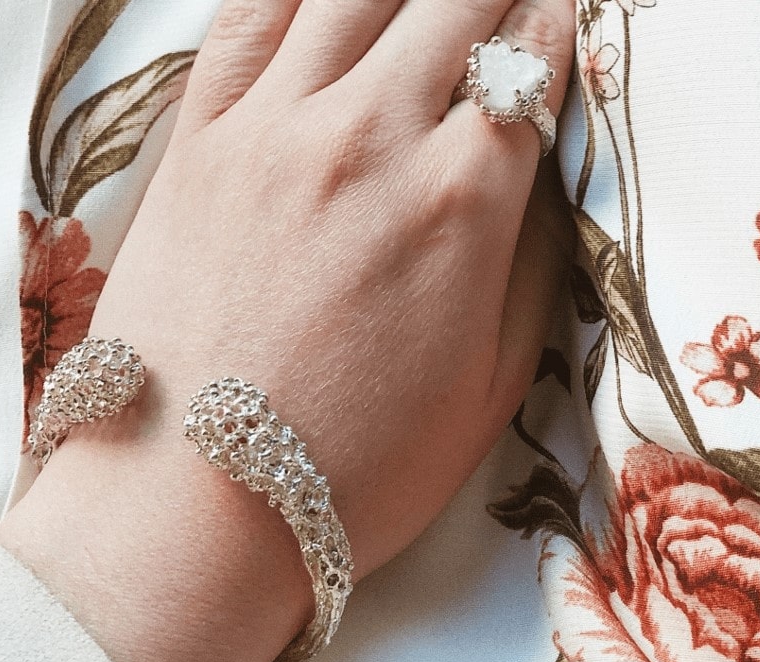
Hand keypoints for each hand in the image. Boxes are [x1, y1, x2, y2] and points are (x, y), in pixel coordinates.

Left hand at [0, 0, 573, 661]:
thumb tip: (544, 180)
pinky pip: (248, 16)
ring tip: (433, 0)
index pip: (532, 60)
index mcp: (461, 202)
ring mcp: (274, 129)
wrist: (192, 513)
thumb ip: (533, 265)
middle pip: (457, 2)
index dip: (560, 23)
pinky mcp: (198, 142)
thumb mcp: (490, 385)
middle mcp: (370, 138)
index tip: (567, 16)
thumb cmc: (356, 471)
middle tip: (512, 5)